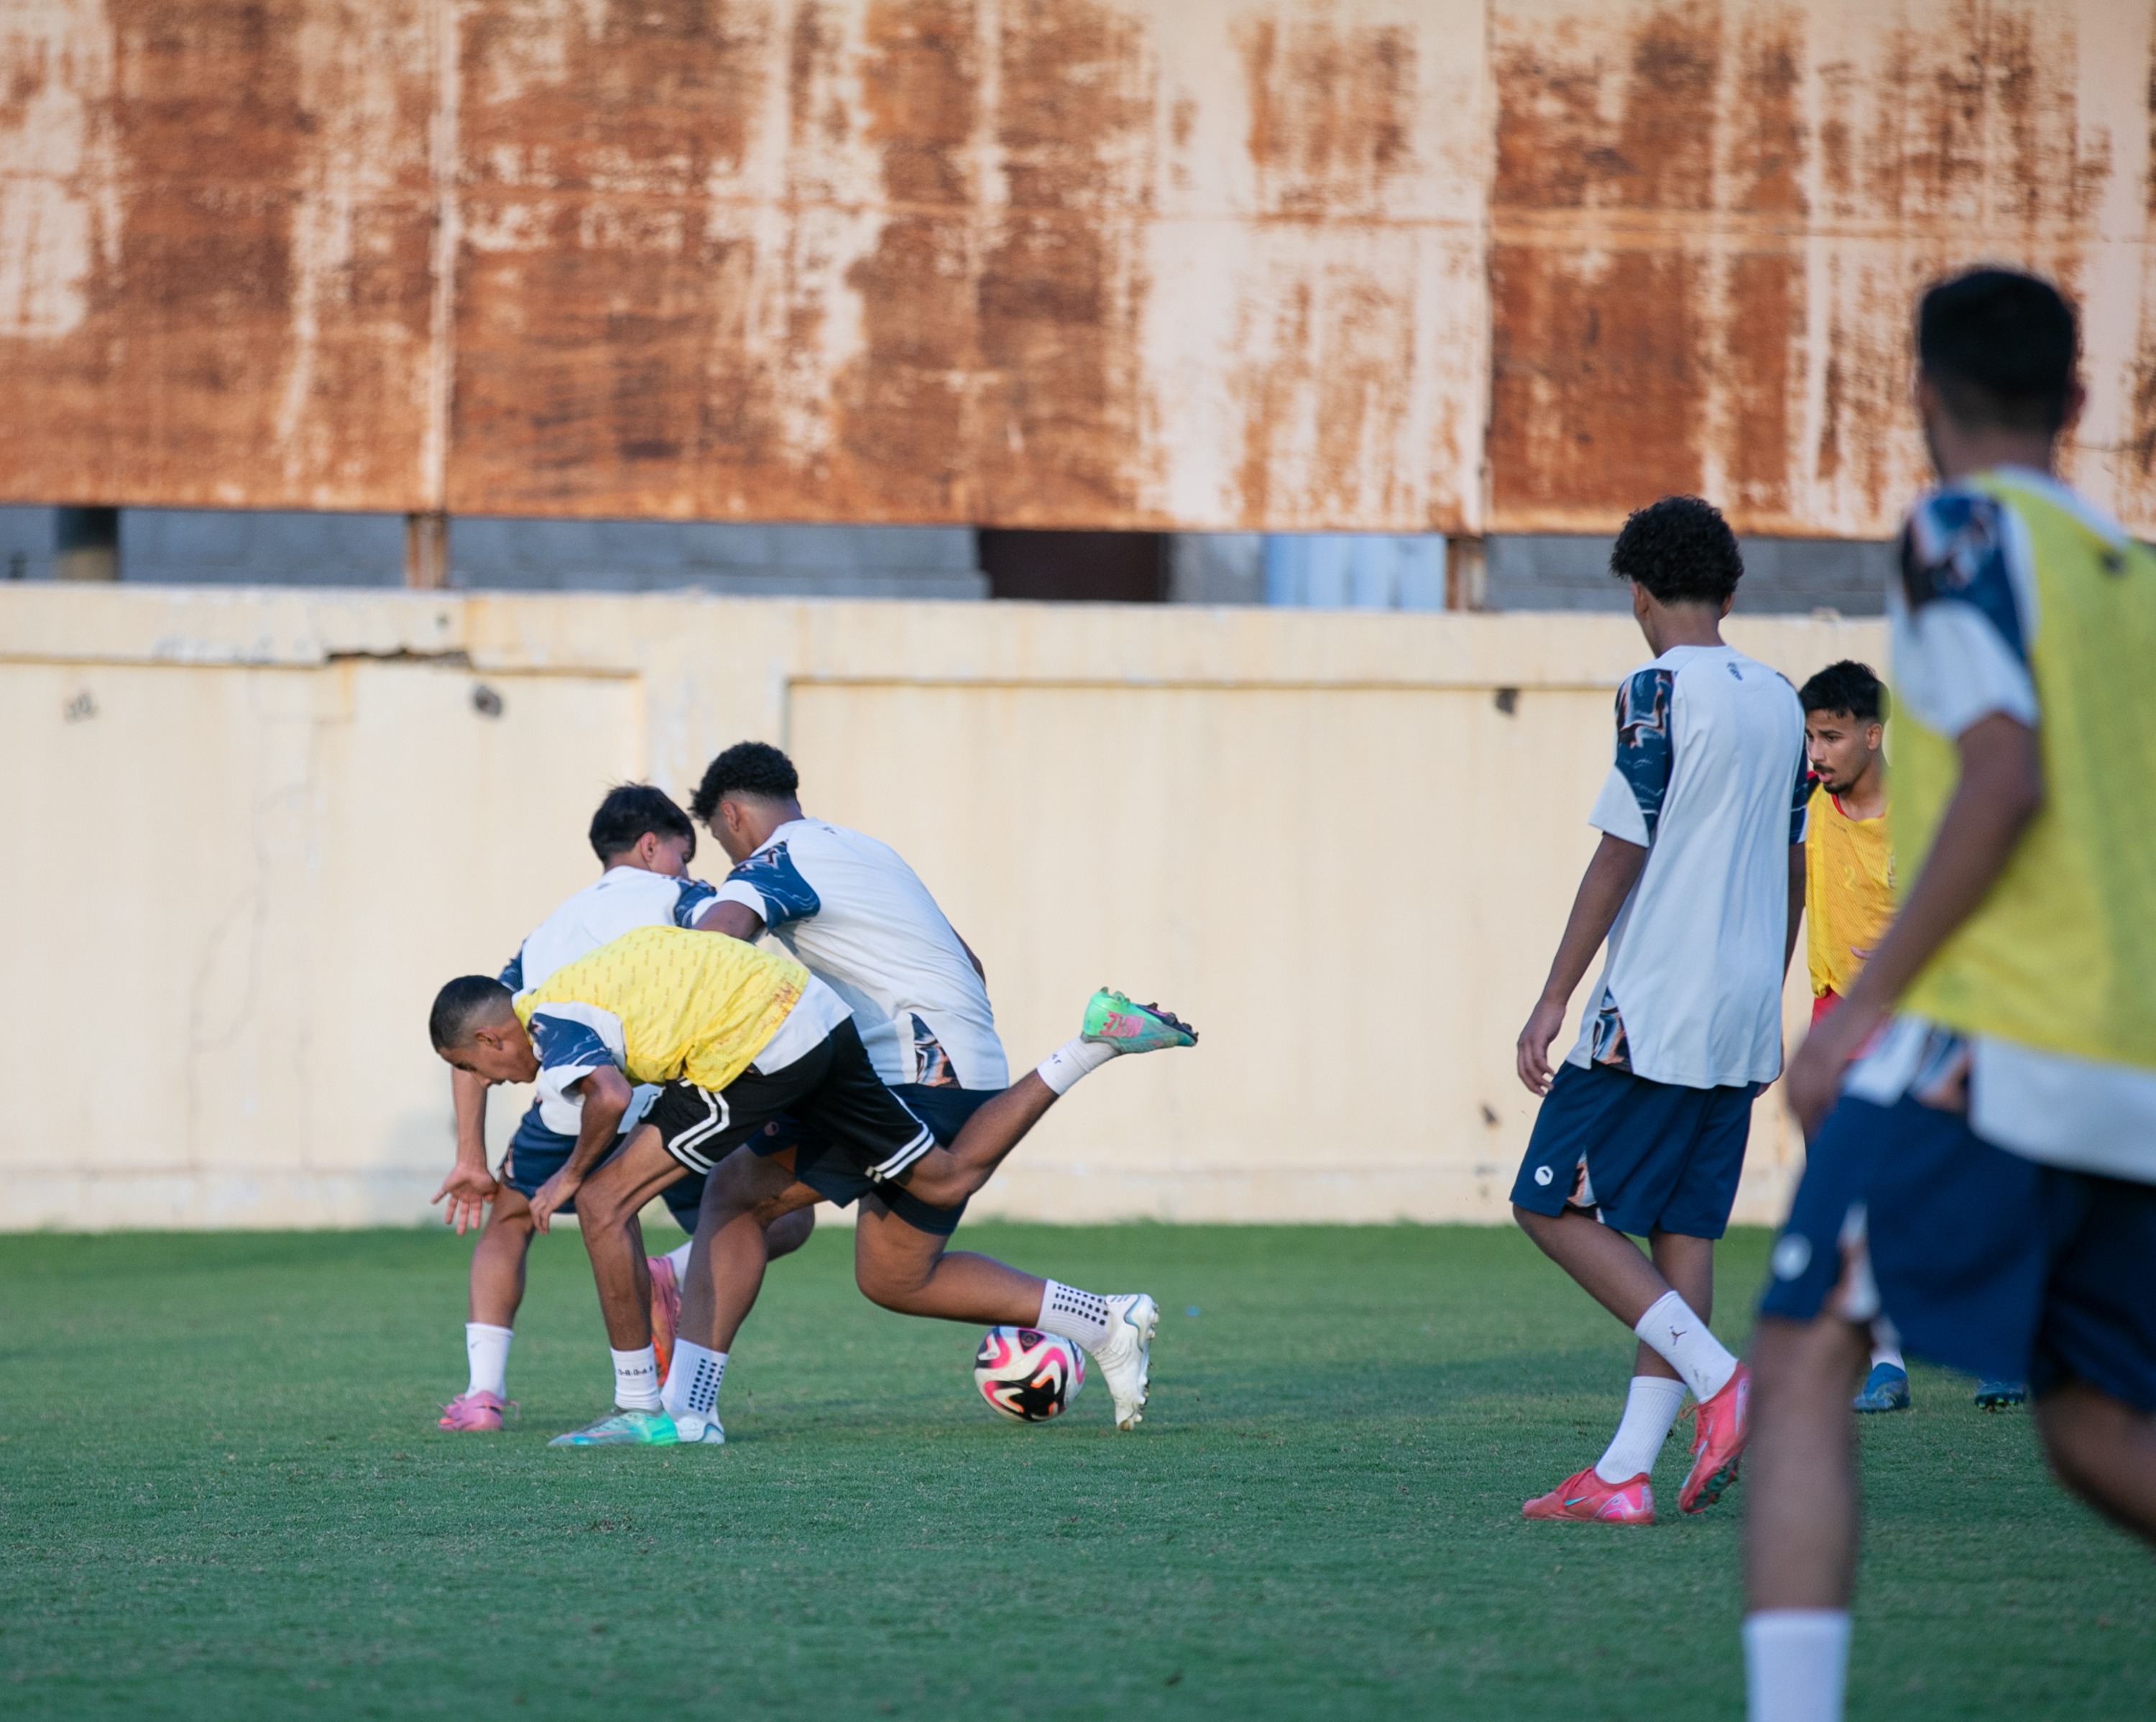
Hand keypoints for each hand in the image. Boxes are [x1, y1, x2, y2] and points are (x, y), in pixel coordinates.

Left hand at [431, 1163, 498, 1234]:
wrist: (472, 1165)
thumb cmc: (483, 1175)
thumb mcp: (491, 1187)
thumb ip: (492, 1195)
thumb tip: (489, 1202)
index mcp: (476, 1195)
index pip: (475, 1210)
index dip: (475, 1219)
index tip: (475, 1228)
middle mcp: (466, 1194)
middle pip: (463, 1211)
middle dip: (462, 1222)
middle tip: (460, 1233)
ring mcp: (457, 1191)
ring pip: (452, 1205)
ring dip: (449, 1213)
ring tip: (447, 1223)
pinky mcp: (448, 1186)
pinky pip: (441, 1193)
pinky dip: (436, 1197)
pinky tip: (433, 1202)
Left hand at [528, 1168, 580, 1233]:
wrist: (572, 1172)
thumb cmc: (573, 1174)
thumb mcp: (567, 1179)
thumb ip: (566, 1185)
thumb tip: (573, 1187)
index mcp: (547, 1185)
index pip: (537, 1195)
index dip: (537, 1204)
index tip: (541, 1211)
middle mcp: (543, 1192)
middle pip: (532, 1205)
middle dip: (534, 1216)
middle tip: (539, 1225)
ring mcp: (545, 1198)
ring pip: (535, 1213)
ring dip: (537, 1223)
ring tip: (542, 1232)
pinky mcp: (550, 1203)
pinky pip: (543, 1217)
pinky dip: (543, 1225)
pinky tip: (546, 1231)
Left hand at [1515, 996, 1567, 1095]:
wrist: (1551, 1003)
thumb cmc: (1549, 1020)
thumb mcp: (1543, 1039)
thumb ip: (1541, 1052)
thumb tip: (1543, 1069)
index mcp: (1522, 1046)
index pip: (1521, 1070)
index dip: (1528, 1082)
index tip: (1538, 1090)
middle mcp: (1522, 1045)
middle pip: (1523, 1072)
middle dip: (1532, 1085)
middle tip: (1543, 1094)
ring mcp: (1528, 1042)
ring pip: (1531, 1068)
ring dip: (1540, 1080)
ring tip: (1551, 1087)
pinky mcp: (1537, 1038)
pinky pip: (1539, 1059)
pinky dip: (1545, 1069)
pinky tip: (1553, 1073)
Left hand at [1783, 1000, 1877, 1138]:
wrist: (1866, 999)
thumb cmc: (1855, 1023)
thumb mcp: (1833, 1044)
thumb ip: (1827, 1065)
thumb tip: (1829, 1093)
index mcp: (1800, 1050)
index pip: (1789, 1086)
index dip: (1793, 1108)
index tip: (1800, 1125)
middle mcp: (1802, 1052)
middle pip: (1793, 1093)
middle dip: (1800, 1117)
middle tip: (1810, 1137)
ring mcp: (1814, 1051)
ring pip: (1806, 1092)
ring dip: (1811, 1115)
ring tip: (1819, 1133)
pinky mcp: (1829, 1051)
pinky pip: (1823, 1083)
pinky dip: (1826, 1100)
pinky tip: (1832, 1112)